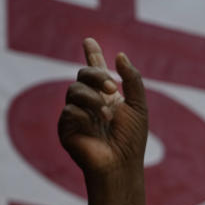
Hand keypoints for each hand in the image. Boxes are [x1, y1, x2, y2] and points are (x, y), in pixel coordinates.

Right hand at [58, 38, 147, 176]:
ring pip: (74, 90)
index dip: (92, 55)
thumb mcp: (138, 106)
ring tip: (108, 115)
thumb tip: (120, 55)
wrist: (121, 164)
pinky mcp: (65, 128)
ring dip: (93, 98)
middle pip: (83, 75)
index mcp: (106, 96)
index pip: (96, 71)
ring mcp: (75, 114)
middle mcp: (89, 102)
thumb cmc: (132, 139)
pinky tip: (95, 125)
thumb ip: (132, 80)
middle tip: (113, 88)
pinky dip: (85, 115)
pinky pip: (69, 110)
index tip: (89, 40)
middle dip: (97, 76)